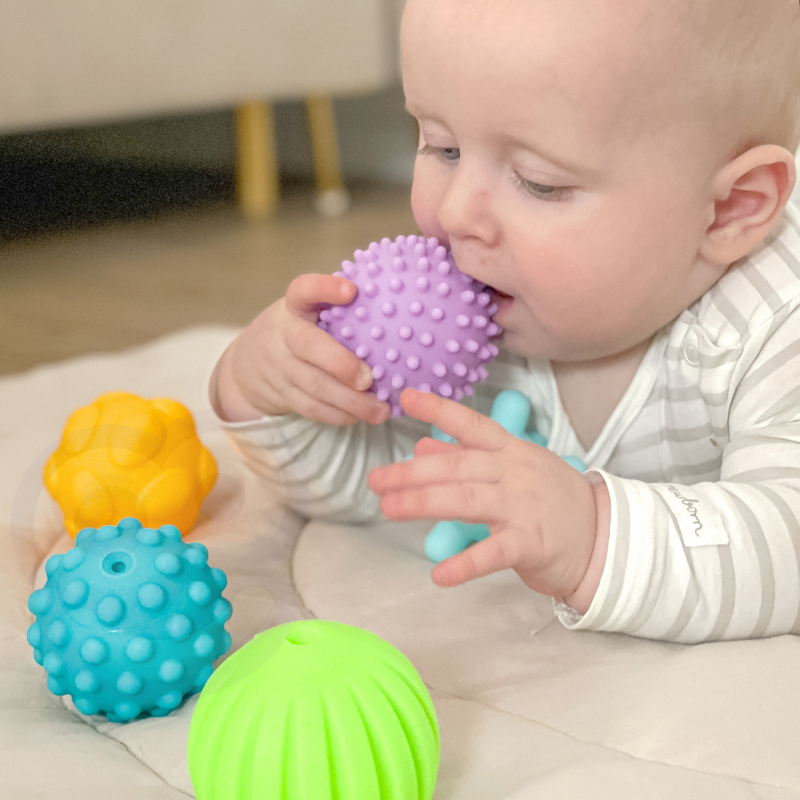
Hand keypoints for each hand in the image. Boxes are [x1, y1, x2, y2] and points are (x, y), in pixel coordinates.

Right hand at [210, 274, 390, 424]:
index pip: (304, 290)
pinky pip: (312, 408)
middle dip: (341, 364)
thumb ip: (338, 310)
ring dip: (350, 401)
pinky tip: (361, 417)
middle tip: (369, 378)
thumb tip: (397, 307)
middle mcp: (284, 335)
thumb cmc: (298, 329)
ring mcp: (281, 367)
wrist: (248, 363)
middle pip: (308, 346)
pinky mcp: (284, 395)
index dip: (324, 288)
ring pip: (315, 385)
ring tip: (381, 410)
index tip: (351, 290)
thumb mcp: (307, 312)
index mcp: (294, 306)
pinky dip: (339, 415)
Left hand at [368, 389, 608, 609]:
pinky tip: (439, 574)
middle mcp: (515, 472)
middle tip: (377, 481)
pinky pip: (494, 552)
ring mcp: (523, 507)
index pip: (472, 424)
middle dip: (412, 472)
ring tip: (389, 509)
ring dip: (423, 503)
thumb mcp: (515, 469)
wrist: (605, 538)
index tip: (406, 397)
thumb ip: (468, 458)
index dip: (439, 410)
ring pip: (466, 500)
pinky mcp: (531, 543)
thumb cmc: (552, 502)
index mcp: (511, 451)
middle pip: (458, 467)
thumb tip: (424, 445)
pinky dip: (466, 563)